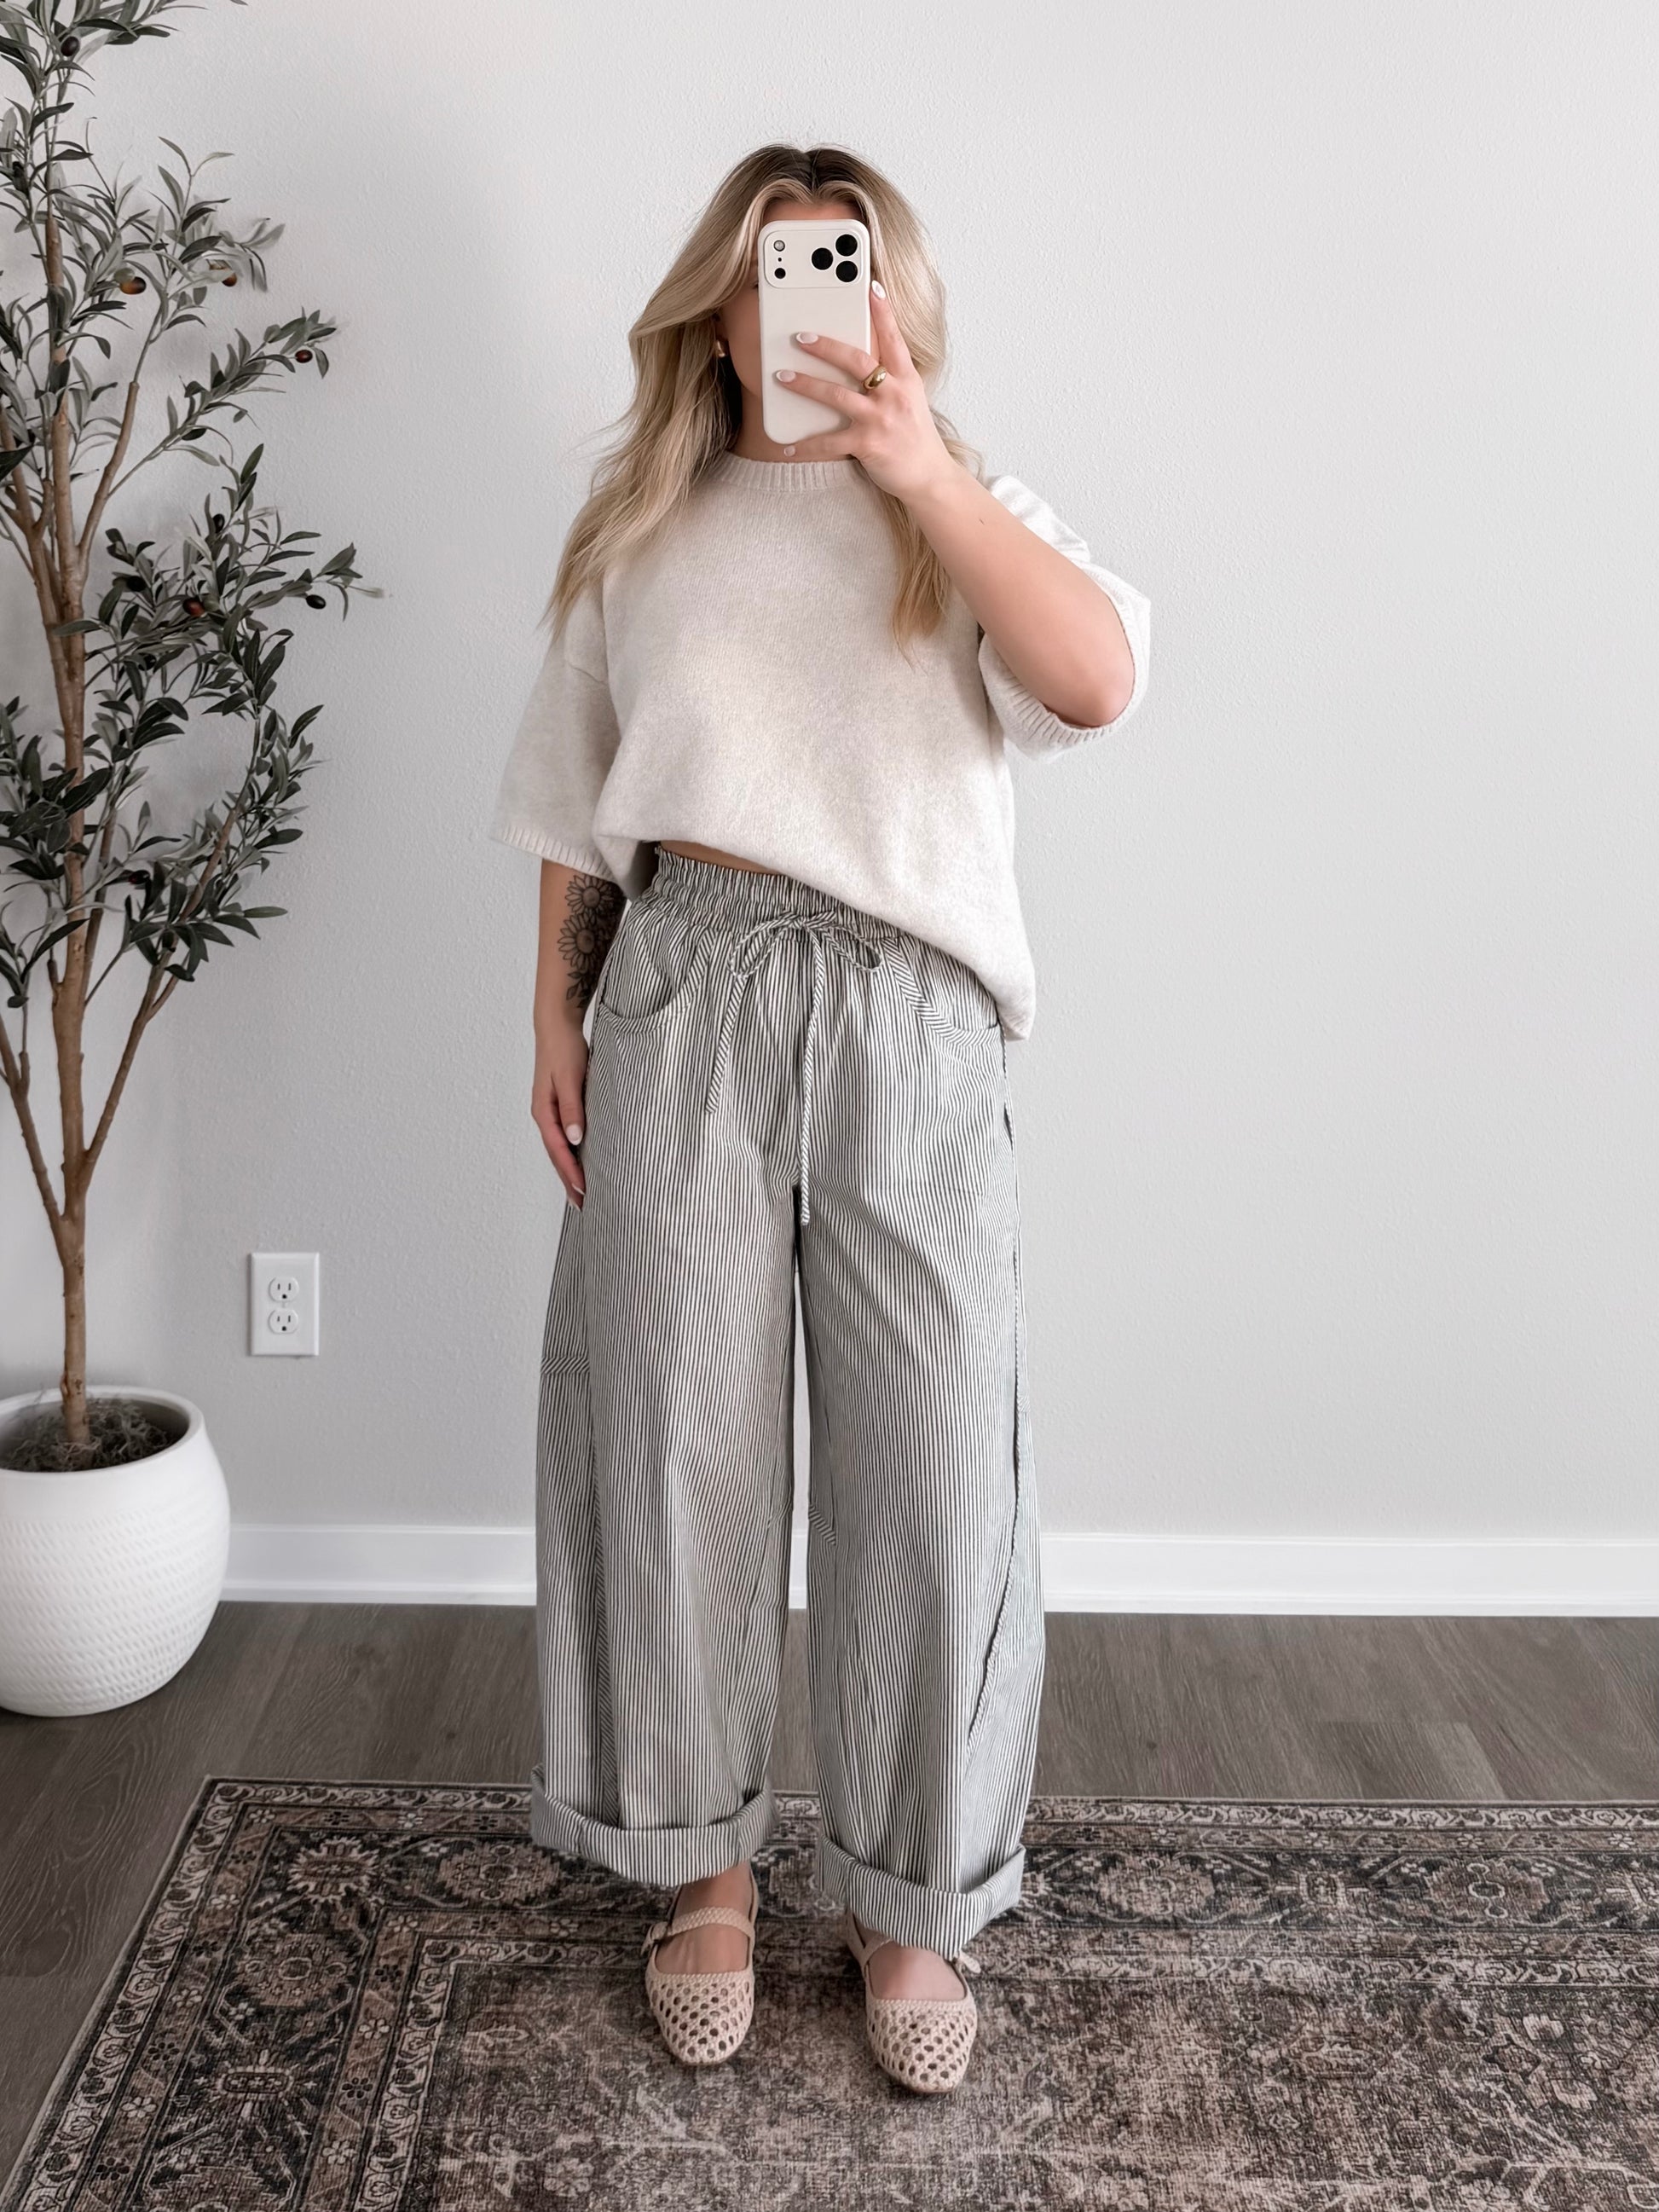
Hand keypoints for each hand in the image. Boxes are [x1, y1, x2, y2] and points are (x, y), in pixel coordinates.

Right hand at [532, 1017, 587, 1206]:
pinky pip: (563, 1137)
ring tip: (580, 1192)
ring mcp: (549, 1112)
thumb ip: (572, 1109)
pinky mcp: (558, 1106)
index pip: (559, 1150)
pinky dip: (570, 1154)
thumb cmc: (564, 1049)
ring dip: (568, 1170)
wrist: (557, 1027)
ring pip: (559, 1148)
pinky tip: (580, 1161)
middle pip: (556, 1155)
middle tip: (582, 1204)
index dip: (570, 1173)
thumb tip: (574, 1140)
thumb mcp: (571, 1078)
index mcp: (544, 1112)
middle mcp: (544, 1115)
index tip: (583, 1191)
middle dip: (568, 1180)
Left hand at [772, 281, 958, 506]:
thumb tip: (863, 361)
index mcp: (906, 380)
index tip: (871, 286)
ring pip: (836, 396)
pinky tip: (786, 445)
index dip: (883, 312)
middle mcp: (894, 395)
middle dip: (826, 346)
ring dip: (805, 384)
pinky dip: (805, 444)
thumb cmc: (915, 437)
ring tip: (781, 376)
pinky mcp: (868, 445)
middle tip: (800, 336)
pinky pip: (829, 442)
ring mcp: (881, 420)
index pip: (894, 339)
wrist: (929, 477)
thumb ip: (890, 378)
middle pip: (857, 361)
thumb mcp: (910, 400)